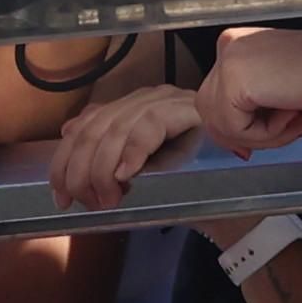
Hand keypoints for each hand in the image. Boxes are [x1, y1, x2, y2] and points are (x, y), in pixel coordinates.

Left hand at [44, 81, 203, 210]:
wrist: (241, 191)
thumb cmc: (190, 184)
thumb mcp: (140, 173)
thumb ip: (108, 154)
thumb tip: (67, 132)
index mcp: (133, 108)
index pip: (86, 126)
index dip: (65, 161)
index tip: (60, 196)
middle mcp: (148, 99)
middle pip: (96, 128)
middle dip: (83, 171)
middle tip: (90, 203)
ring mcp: (170, 101)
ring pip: (117, 128)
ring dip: (105, 169)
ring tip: (111, 198)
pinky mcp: (189, 110)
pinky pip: (150, 125)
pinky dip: (133, 151)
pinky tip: (127, 175)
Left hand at [200, 23, 301, 157]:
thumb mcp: (278, 95)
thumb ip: (252, 113)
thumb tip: (237, 147)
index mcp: (237, 44)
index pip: (216, 98)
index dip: (238, 128)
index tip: (262, 141)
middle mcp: (227, 47)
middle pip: (211, 112)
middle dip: (245, 135)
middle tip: (286, 133)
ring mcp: (228, 61)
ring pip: (223, 124)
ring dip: (260, 136)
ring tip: (295, 123)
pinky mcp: (234, 80)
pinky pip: (236, 129)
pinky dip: (266, 134)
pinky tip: (293, 114)